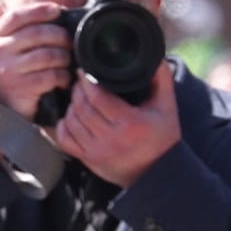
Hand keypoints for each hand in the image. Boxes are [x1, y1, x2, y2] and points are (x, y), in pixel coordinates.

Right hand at [0, 1, 73, 120]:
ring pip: (47, 55)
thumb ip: (2, 28)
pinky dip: (62, 76)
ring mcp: (9, 71)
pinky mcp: (22, 88)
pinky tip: (63, 79)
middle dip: (59, 35)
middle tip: (69, 40)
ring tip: (67, 60)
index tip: (58, 10)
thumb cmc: (2, 75)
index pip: (18, 16)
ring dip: (63, 56)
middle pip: (37, 33)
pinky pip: (51, 76)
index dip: (40, 10)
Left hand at [52, 64, 180, 187]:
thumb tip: (155, 58)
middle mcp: (110, 139)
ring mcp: (97, 152)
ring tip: (76, 98)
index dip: (86, 82)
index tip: (83, 72)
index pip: (97, 98)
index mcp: (129, 123)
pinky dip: (63, 126)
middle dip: (77, 91)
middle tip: (79, 82)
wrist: (157, 173)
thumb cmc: (162, 139)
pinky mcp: (89, 160)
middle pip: (82, 108)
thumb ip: (162, 80)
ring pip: (71, 122)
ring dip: (70, 106)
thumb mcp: (167, 107)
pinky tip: (70, 118)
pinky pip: (66, 141)